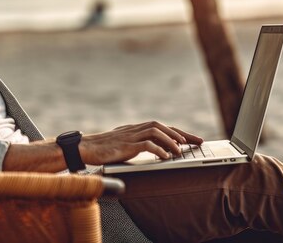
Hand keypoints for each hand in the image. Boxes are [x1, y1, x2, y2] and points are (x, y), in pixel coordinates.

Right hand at [78, 121, 202, 164]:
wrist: (85, 148)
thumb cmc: (103, 149)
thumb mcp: (123, 144)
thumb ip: (137, 144)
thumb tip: (155, 150)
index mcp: (135, 129)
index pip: (161, 127)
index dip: (178, 132)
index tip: (192, 139)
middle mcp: (135, 129)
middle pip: (162, 126)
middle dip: (181, 133)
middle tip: (196, 141)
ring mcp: (130, 136)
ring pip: (156, 131)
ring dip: (171, 140)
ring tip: (181, 150)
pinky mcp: (126, 145)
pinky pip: (146, 144)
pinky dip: (158, 149)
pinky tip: (166, 157)